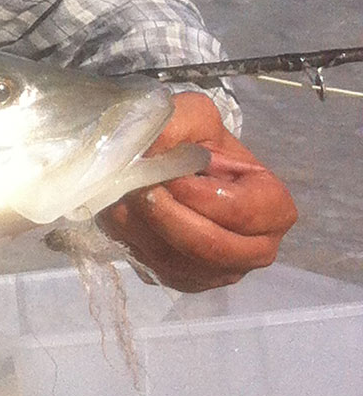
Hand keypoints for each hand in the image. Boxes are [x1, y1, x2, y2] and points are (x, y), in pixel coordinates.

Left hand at [99, 91, 296, 291]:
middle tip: (140, 191)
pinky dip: (132, 242)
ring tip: (125, 196)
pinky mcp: (181, 280)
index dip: (200, 196)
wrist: (166, 160)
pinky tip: (121, 214)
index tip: (170, 176)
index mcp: (274, 208)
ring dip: (143, 229)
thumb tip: (153, 151)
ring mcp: (217, 271)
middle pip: (213, 249)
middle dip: (170, 219)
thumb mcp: (191, 115)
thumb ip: (180, 124)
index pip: (241, 212)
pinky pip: (155, 270)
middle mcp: (254, 248)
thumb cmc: (190, 138)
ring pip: (177, 263)